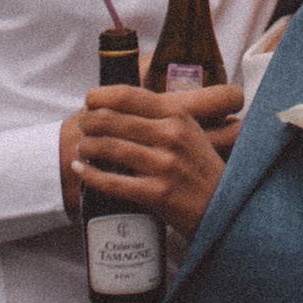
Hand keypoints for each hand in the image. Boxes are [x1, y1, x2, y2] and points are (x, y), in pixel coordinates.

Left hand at [58, 81, 245, 235]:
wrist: (222, 206)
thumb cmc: (200, 168)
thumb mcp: (190, 131)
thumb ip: (162, 116)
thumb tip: (122, 104)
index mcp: (177, 114)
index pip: (128, 95)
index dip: (101, 96)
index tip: (89, 99)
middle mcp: (170, 135)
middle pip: (113, 120)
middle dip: (89, 121)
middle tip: (82, 125)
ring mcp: (163, 165)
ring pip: (110, 147)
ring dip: (87, 146)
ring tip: (81, 147)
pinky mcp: (156, 193)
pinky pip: (113, 182)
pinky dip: (90, 174)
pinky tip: (80, 169)